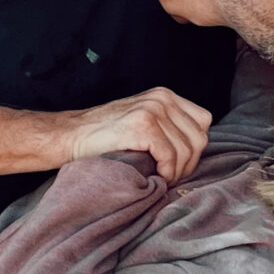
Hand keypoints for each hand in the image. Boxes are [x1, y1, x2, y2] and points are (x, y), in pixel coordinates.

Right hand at [63, 85, 210, 181]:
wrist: (71, 136)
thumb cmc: (105, 137)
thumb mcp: (141, 121)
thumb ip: (167, 127)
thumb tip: (194, 153)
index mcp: (165, 95)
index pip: (203, 122)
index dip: (194, 147)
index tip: (178, 164)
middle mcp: (162, 98)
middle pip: (199, 137)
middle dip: (188, 163)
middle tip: (169, 176)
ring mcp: (152, 109)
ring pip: (187, 149)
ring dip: (176, 171)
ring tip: (160, 178)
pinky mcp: (142, 125)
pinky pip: (170, 155)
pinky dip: (166, 171)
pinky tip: (154, 176)